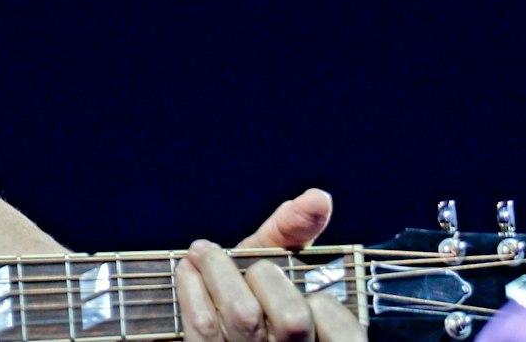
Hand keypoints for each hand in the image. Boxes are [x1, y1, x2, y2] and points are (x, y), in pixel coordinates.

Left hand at [176, 189, 365, 341]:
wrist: (212, 329)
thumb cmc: (253, 294)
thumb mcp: (276, 266)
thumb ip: (296, 230)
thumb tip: (319, 196)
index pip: (338, 324)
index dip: (322, 304)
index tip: (305, 295)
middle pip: (291, 319)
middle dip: (267, 277)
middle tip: (251, 268)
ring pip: (244, 316)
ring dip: (219, 271)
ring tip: (204, 254)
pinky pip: (202, 325)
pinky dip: (190, 287)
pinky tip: (187, 270)